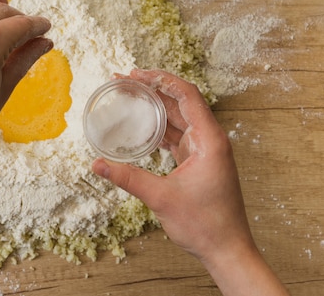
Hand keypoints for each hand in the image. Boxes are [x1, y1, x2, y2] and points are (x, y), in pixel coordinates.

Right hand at [91, 69, 288, 295]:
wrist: (227, 250)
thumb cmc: (206, 225)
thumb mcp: (161, 198)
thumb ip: (127, 178)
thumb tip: (97, 164)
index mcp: (210, 140)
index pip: (187, 95)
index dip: (161, 80)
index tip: (137, 74)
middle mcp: (210, 140)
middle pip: (180, 102)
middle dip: (153, 89)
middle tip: (125, 80)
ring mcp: (205, 150)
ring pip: (178, 118)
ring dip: (155, 106)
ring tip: (129, 95)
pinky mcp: (198, 160)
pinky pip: (176, 135)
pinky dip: (158, 127)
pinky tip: (140, 125)